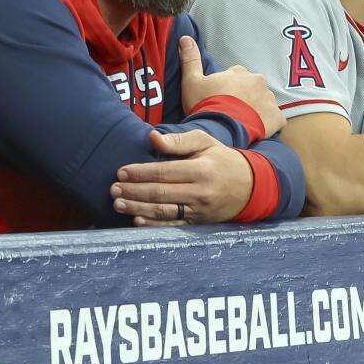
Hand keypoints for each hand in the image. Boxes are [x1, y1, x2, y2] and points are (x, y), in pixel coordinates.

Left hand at [110, 129, 253, 225]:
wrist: (250, 186)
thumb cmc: (221, 160)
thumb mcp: (205, 142)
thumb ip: (178, 141)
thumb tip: (152, 138)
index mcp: (201, 170)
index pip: (164, 172)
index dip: (140, 173)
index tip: (121, 171)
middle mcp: (200, 192)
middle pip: (160, 193)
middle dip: (134, 192)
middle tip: (113, 190)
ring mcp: (199, 210)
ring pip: (164, 211)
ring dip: (138, 209)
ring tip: (118, 204)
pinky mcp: (199, 223)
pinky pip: (173, 226)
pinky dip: (154, 225)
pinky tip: (137, 221)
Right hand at [178, 36, 283, 136]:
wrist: (221, 129)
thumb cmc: (205, 104)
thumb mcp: (191, 81)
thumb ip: (190, 59)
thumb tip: (185, 38)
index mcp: (239, 72)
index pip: (236, 76)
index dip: (227, 88)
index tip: (220, 98)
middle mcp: (258, 81)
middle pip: (252, 88)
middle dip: (244, 97)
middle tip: (231, 111)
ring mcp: (269, 99)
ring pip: (264, 102)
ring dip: (256, 109)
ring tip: (242, 122)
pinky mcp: (277, 117)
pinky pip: (275, 119)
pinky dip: (268, 123)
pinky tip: (255, 129)